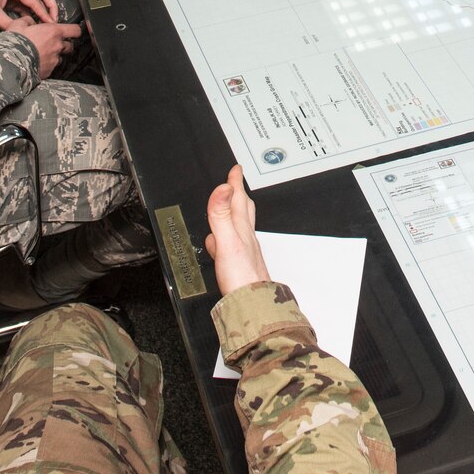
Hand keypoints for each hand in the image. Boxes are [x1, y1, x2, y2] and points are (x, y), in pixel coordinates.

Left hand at [0, 0, 59, 29]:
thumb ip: (8, 24)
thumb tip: (20, 33)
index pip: (35, 0)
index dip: (44, 13)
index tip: (51, 24)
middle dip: (50, 6)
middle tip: (55, 20)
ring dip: (41, 9)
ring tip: (46, 23)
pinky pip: (25, 4)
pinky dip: (31, 12)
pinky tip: (33, 22)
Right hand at [18, 19, 82, 76]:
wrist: (10, 63)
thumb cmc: (15, 43)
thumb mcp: (18, 24)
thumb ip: (28, 20)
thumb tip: (30, 21)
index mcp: (53, 32)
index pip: (75, 30)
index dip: (74, 30)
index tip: (71, 31)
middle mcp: (57, 46)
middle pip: (70, 45)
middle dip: (63, 44)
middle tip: (52, 42)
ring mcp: (54, 60)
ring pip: (60, 57)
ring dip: (55, 55)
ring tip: (42, 54)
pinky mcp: (49, 71)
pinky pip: (52, 67)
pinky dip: (47, 65)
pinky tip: (37, 62)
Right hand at [205, 164, 271, 296]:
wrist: (252, 305)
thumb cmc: (242, 277)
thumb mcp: (227, 242)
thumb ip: (222, 216)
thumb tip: (223, 188)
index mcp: (241, 229)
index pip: (238, 199)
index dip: (235, 183)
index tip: (236, 169)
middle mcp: (246, 237)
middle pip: (243, 209)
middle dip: (238, 193)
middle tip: (236, 182)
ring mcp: (245, 250)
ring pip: (239, 225)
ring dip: (234, 211)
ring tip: (231, 205)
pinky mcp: (240, 263)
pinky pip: (231, 242)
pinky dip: (226, 235)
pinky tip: (221, 242)